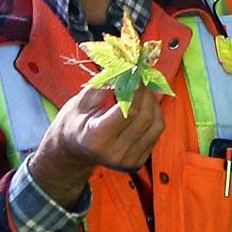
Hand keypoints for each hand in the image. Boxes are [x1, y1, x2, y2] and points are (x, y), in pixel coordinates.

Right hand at [28, 83, 164, 205]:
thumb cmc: (75, 123)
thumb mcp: (80, 102)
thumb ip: (104, 86)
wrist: (74, 151)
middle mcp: (114, 153)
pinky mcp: (138, 161)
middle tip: (141, 79)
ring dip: (153, 102)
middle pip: (144, 117)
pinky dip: (155, 114)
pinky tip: (145, 104)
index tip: (134, 74)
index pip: (127, 111)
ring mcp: (128, 160)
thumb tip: (127, 70)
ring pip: (155, 125)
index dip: (135, 89)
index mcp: (95, 139)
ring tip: (144, 90)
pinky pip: (156, 132)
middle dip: (146, 93)